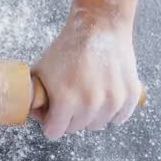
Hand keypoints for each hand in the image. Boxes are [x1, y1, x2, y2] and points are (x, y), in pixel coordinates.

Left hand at [31, 9, 140, 138]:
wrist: (99, 27)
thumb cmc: (67, 48)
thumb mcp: (40, 70)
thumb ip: (32, 94)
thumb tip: (31, 111)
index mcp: (65, 100)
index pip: (54, 132)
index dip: (49, 123)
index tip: (51, 113)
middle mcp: (90, 104)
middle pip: (74, 129)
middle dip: (68, 117)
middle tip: (68, 99)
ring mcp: (113, 101)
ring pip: (96, 124)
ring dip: (90, 115)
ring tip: (85, 94)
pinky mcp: (130, 96)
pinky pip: (119, 117)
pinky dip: (111, 110)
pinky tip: (103, 94)